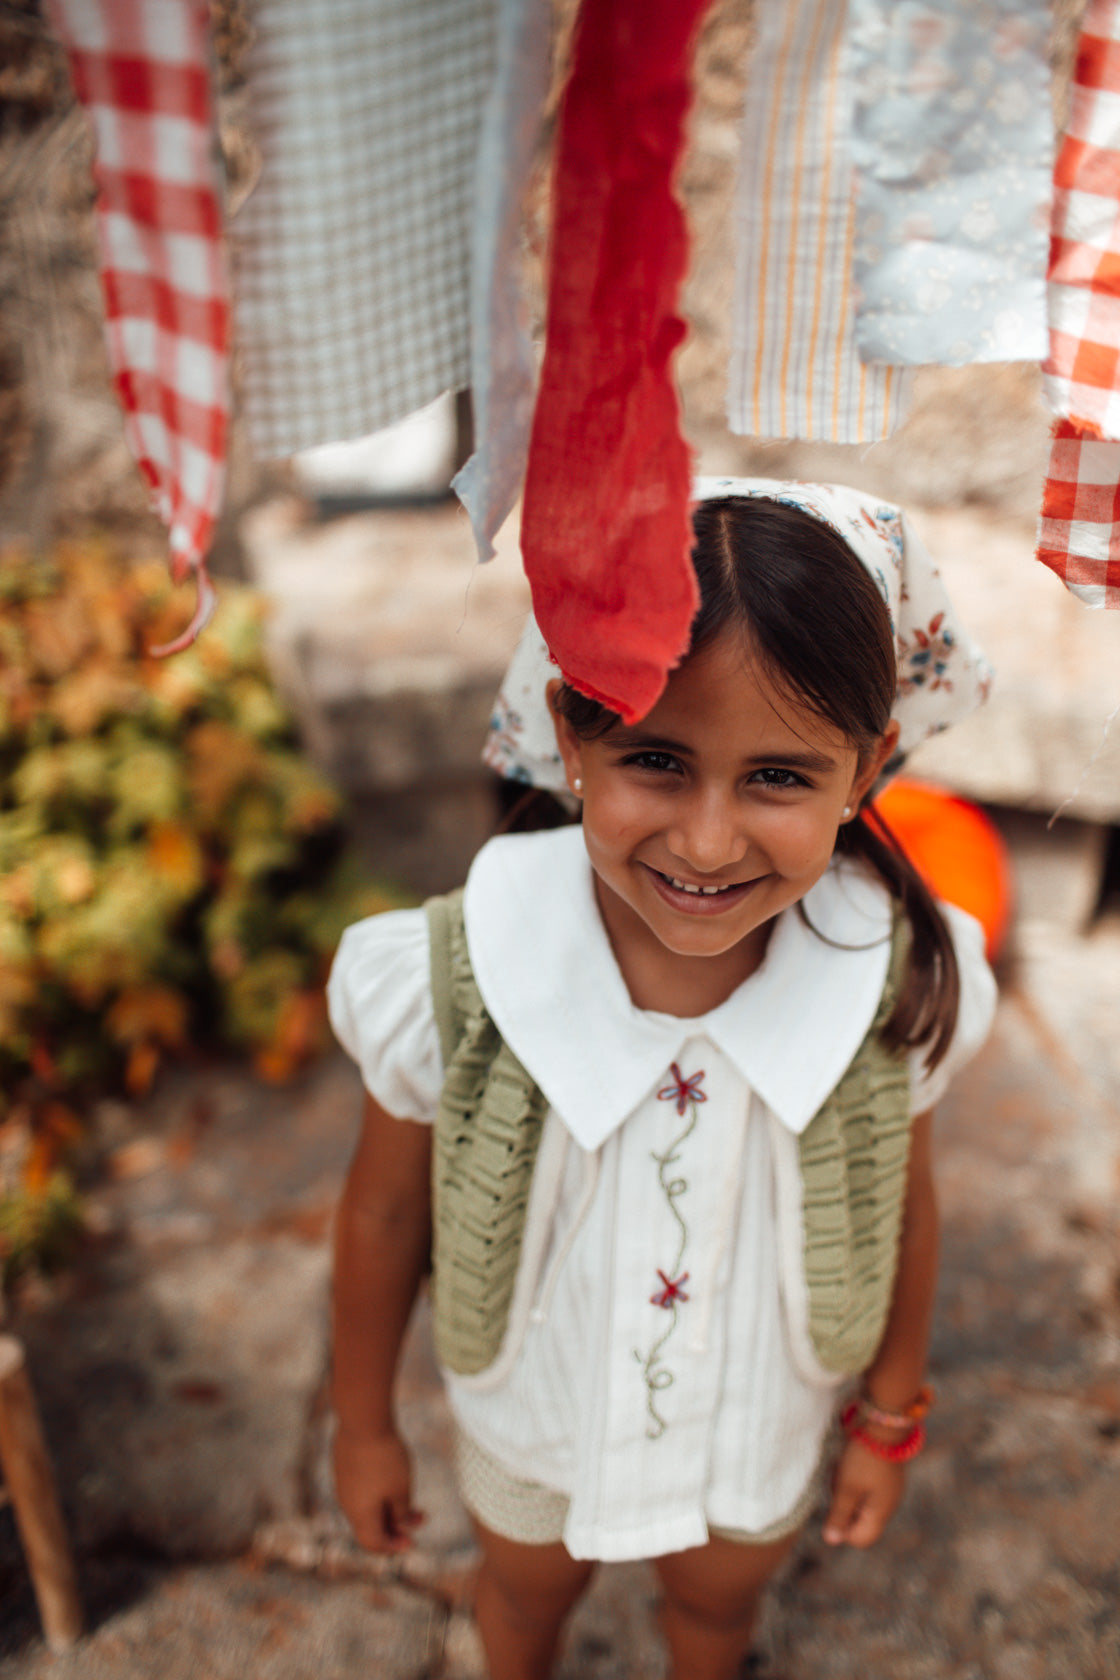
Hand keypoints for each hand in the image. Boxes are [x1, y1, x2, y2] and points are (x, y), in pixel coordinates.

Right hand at [333, 1425, 423, 1552]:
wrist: (362, 1421)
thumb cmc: (384, 1458)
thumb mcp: (401, 1489)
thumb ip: (402, 1512)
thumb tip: (402, 1525)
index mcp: (360, 1515)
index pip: (374, 1543)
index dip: (393, 1546)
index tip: (412, 1542)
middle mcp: (347, 1504)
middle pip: (370, 1526)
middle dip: (395, 1526)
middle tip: (417, 1519)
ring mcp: (343, 1484)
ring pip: (366, 1506)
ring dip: (388, 1507)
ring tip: (410, 1499)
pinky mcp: (344, 1467)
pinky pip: (361, 1490)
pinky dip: (378, 1493)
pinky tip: (393, 1479)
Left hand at [822, 1438, 905, 1548]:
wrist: (884, 1425)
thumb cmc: (864, 1458)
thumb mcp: (846, 1487)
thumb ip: (839, 1515)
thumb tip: (831, 1540)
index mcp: (881, 1513)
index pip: (860, 1539)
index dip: (842, 1528)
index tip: (833, 1504)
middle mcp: (887, 1505)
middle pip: (858, 1519)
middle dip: (842, 1505)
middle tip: (837, 1483)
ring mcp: (887, 1489)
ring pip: (858, 1501)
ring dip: (845, 1489)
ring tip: (841, 1468)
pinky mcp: (884, 1475)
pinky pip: (863, 1486)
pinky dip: (852, 1478)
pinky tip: (848, 1462)